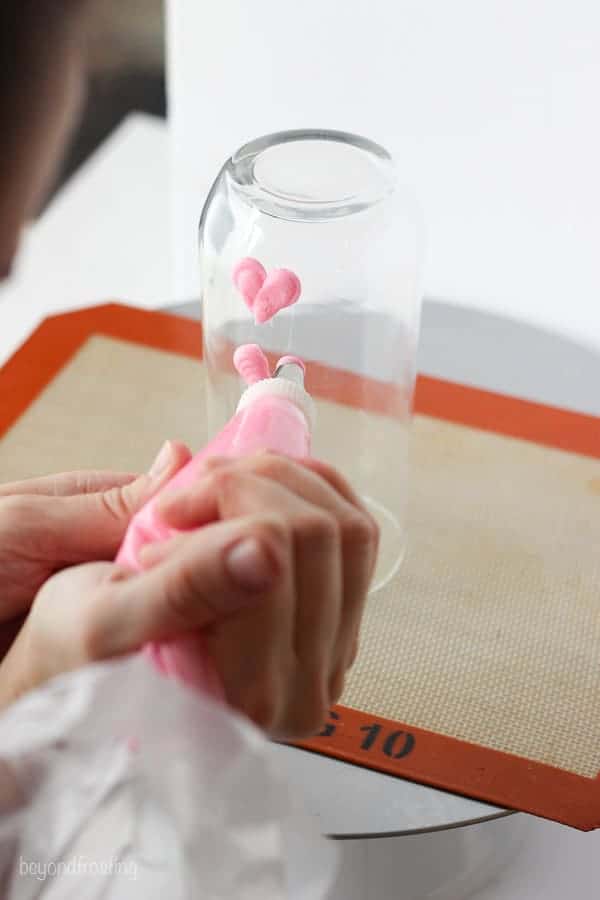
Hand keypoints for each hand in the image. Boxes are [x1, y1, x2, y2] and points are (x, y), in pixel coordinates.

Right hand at [1, 454, 378, 739]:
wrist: (88, 660)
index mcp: (254, 698)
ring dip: (281, 480)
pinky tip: (255, 491)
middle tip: (186, 500)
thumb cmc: (80, 648)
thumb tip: (265, 551)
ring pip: (349, 524)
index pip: (280, 555)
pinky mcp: (340, 614)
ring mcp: (334, 649)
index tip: (167, 517)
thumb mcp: (106, 618)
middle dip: (250, 485)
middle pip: (323, 534)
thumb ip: (184, 590)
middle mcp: (311, 685)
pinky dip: (307, 485)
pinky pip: (355, 525)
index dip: (223, 506)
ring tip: (216, 494)